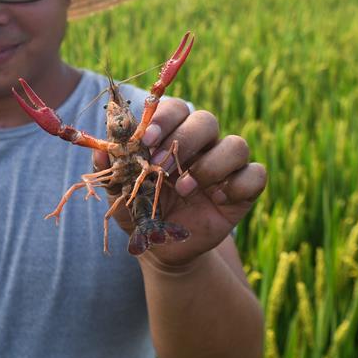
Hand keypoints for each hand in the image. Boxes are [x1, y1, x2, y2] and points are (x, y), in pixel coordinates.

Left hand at [94, 98, 266, 266]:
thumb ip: (112, 171)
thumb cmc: (141, 211)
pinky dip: (237, 185)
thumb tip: (101, 152)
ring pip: (237, 144)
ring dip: (210, 165)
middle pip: (206, 120)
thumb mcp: (121, 194)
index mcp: (171, 136)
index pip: (175, 109)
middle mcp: (202, 144)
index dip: (163, 119)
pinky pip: (256, 174)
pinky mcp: (244, 189)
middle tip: (161, 167)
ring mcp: (225, 166)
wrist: (162, 247)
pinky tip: (217, 200)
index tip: (146, 139)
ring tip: (185, 189)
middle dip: (184, 140)